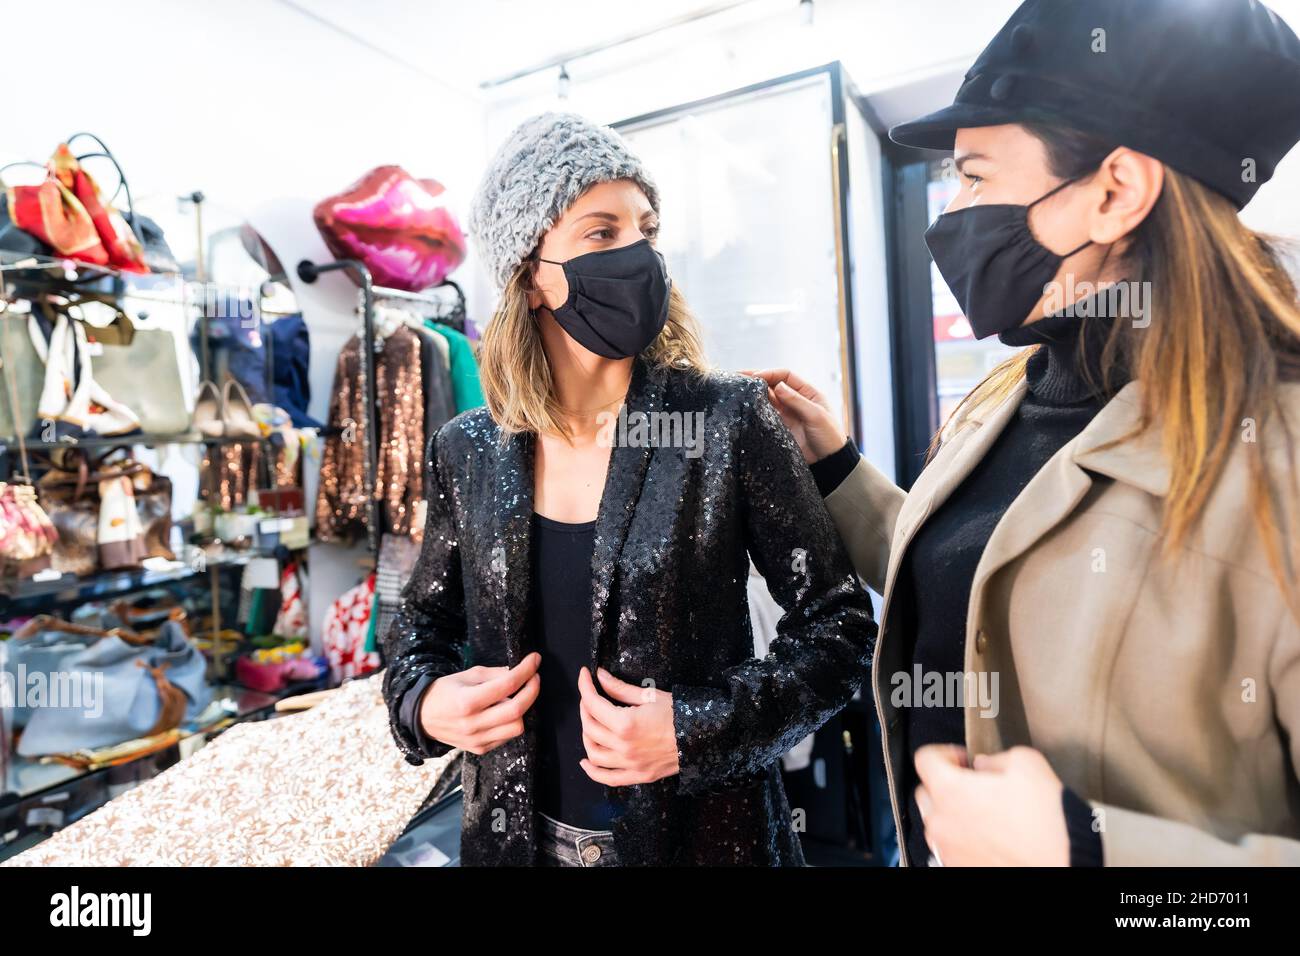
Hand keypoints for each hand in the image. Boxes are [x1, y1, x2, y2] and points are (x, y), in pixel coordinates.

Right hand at [419, 652, 540, 754]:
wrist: (423, 718)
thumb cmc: (444, 693)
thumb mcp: (467, 675)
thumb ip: (495, 674)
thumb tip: (520, 672)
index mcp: (467, 701)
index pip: (507, 685)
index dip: (526, 670)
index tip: (534, 659)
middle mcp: (472, 724)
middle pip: (517, 709)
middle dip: (532, 690)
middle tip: (534, 677)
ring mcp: (477, 740)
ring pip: (517, 727)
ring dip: (524, 708)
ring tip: (518, 695)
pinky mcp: (480, 749)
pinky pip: (507, 736)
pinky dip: (512, 722)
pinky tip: (506, 710)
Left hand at [577, 666, 679, 785]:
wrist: (704, 736)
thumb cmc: (680, 713)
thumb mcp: (650, 696)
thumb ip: (620, 688)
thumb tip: (600, 676)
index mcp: (626, 724)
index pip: (593, 704)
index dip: (585, 687)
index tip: (584, 676)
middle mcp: (624, 746)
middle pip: (590, 728)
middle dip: (585, 708)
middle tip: (590, 696)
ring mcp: (630, 764)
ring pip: (594, 753)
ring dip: (586, 737)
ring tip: (590, 723)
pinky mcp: (638, 775)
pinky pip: (608, 778)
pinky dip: (593, 772)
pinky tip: (586, 762)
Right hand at [742, 368, 847, 463]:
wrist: (828, 462)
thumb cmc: (829, 437)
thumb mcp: (816, 416)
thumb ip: (797, 401)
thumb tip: (778, 386)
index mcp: (808, 393)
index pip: (786, 376)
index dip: (770, 373)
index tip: (756, 376)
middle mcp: (796, 400)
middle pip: (774, 385)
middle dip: (757, 379)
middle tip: (738, 376)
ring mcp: (787, 413)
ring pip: (768, 398)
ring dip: (754, 393)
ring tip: (738, 389)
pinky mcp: (780, 427)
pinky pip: (766, 414)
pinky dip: (756, 408)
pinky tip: (746, 405)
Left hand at [913, 744, 1069, 865]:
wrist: (1068, 861)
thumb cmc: (1049, 820)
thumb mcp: (1027, 763)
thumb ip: (995, 758)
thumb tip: (986, 766)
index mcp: (950, 790)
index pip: (925, 758)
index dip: (946, 753)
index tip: (963, 759)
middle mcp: (942, 822)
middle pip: (927, 792)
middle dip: (946, 784)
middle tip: (974, 785)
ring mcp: (949, 850)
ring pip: (938, 824)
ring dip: (954, 813)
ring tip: (987, 814)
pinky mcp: (959, 868)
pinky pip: (952, 848)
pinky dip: (964, 840)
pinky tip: (991, 837)